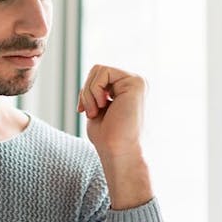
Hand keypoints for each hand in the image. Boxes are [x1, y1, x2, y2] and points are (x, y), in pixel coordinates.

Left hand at [77, 64, 152, 209]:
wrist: (118, 152)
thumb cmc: (107, 138)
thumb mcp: (97, 108)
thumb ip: (97, 93)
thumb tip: (89, 82)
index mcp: (126, 89)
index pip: (98, 77)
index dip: (86, 92)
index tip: (84, 111)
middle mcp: (134, 83)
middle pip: (97, 70)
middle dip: (86, 91)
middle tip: (92, 112)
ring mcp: (137, 82)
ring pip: (99, 69)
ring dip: (90, 92)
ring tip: (98, 111)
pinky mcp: (136, 83)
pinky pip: (104, 72)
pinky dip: (95, 90)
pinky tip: (104, 106)